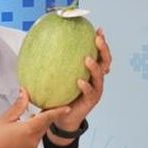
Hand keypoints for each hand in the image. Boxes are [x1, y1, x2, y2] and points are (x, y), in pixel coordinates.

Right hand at [0, 88, 70, 147]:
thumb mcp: (4, 119)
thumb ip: (18, 106)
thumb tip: (24, 93)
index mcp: (28, 130)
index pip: (47, 118)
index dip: (57, 112)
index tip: (66, 107)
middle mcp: (33, 141)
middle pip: (44, 126)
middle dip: (45, 117)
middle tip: (44, 106)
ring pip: (39, 134)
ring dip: (37, 126)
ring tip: (29, 117)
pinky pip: (34, 141)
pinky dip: (32, 134)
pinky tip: (21, 130)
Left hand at [49, 28, 110, 143]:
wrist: (63, 117)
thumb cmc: (61, 94)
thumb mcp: (59, 77)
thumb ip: (55, 63)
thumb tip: (41, 43)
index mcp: (91, 71)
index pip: (100, 53)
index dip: (101, 42)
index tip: (98, 29)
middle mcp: (96, 79)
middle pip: (106, 61)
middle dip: (103, 49)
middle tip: (97, 39)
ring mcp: (95, 90)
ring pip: (100, 76)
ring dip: (94, 67)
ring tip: (87, 59)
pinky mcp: (91, 101)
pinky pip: (90, 92)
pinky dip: (85, 86)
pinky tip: (79, 82)